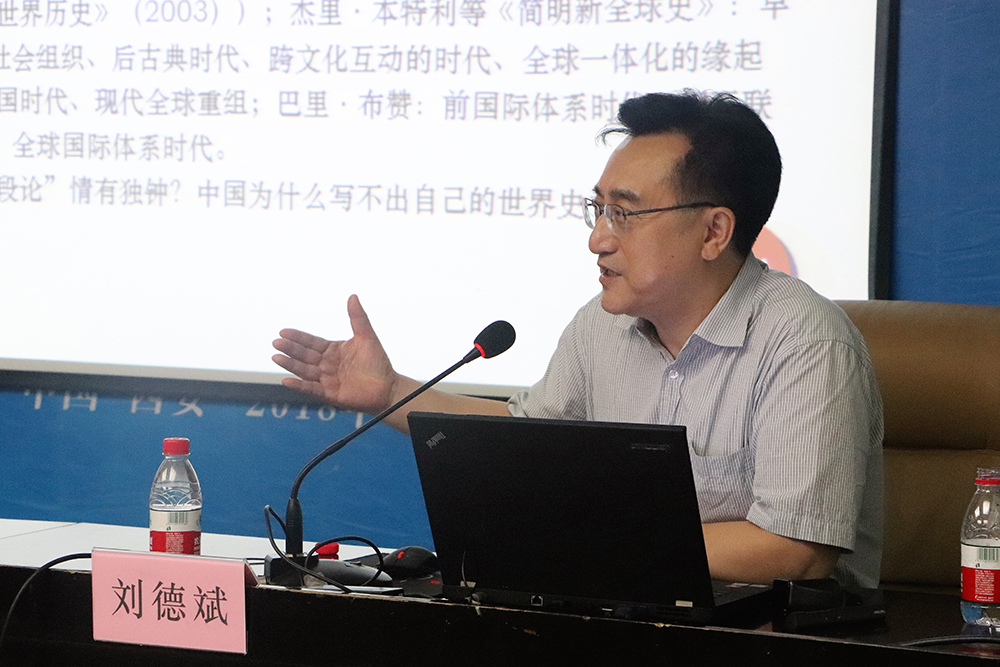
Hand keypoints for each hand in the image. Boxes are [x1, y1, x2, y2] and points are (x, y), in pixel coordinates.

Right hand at [272, 295, 398, 413]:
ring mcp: (327, 380)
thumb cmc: (378, 363)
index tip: (283, 331)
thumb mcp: (367, 337)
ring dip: (290, 365)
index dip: (298, 337)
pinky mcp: (330, 394)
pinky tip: (287, 381)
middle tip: (276, 342)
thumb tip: (353, 296)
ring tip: (276, 357)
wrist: (388, 388)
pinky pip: (312, 389)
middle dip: (290, 349)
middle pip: (305, 355)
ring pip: (305, 371)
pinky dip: (299, 385)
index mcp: (333, 350)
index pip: (312, 342)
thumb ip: (358, 318)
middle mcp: (327, 365)